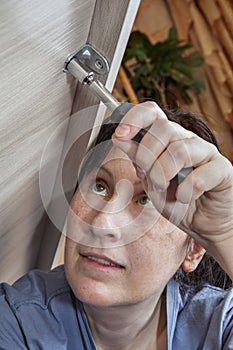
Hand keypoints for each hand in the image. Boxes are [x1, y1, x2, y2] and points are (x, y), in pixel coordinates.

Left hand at [112, 102, 232, 251]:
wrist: (204, 223)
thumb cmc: (178, 201)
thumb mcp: (150, 181)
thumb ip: (138, 159)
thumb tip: (119, 138)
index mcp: (169, 139)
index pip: (153, 112)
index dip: (134, 118)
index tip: (119, 135)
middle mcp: (188, 140)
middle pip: (163, 128)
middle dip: (147, 156)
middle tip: (150, 178)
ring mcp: (207, 153)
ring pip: (179, 150)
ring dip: (163, 175)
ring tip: (166, 189)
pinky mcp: (222, 169)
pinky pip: (199, 176)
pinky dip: (185, 192)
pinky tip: (186, 198)